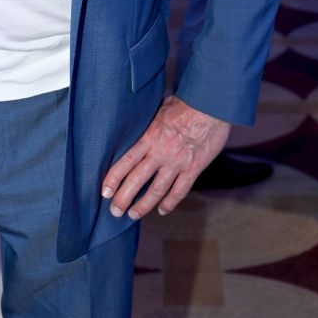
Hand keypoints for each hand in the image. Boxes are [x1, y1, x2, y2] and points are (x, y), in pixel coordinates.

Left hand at [101, 96, 231, 219]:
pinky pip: (180, 191)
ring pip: (156, 190)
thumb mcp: (160, 107)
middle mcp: (161, 153)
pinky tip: (163, 210)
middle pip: (137, 180)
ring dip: (143, 205)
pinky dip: (170, 203)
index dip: (113, 179)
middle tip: (114, 211)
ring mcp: (177, 163)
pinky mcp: (193, 168)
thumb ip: (149, 121)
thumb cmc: (186, 102)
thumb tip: (138, 120)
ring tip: (133, 215)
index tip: (105, 191)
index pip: (125, 162)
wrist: (212, 105)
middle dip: (123, 198)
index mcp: (149, 137)